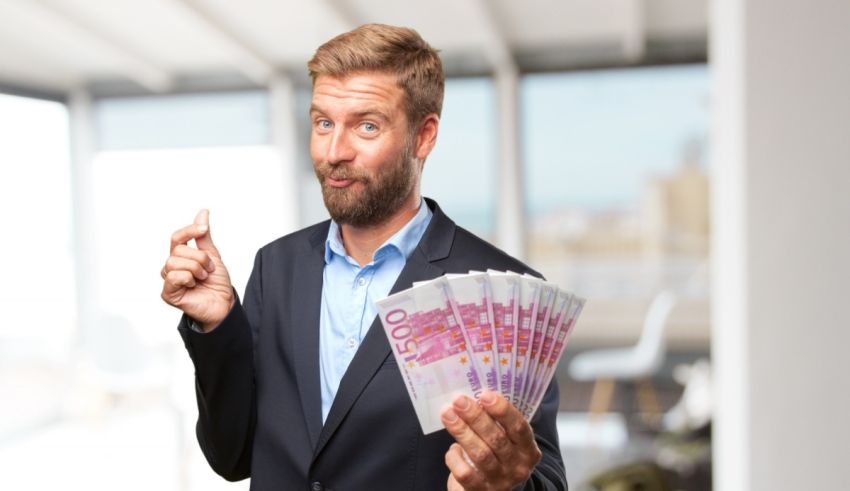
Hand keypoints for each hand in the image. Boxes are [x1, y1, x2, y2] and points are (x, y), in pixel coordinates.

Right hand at [161, 209, 233, 330]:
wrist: (224, 303)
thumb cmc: (217, 282)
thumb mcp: (212, 254)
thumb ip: (204, 236)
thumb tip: (203, 212)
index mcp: (181, 256)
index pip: (177, 237)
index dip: (189, 230)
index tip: (203, 229)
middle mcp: (172, 267)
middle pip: (179, 250)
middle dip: (200, 258)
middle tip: (209, 269)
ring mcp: (168, 280)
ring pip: (174, 262)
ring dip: (195, 268)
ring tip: (203, 278)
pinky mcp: (168, 294)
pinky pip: (172, 276)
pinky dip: (187, 278)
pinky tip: (193, 286)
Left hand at [441, 391, 541, 490]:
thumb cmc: (497, 456)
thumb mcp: (506, 440)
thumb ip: (497, 423)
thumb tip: (473, 397)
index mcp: (528, 450)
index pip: (519, 427)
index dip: (503, 410)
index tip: (485, 395)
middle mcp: (518, 467)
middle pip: (496, 439)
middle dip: (475, 417)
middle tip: (459, 401)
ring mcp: (500, 481)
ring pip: (480, 454)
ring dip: (462, 431)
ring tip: (448, 414)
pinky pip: (465, 473)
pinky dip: (455, 458)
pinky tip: (452, 449)